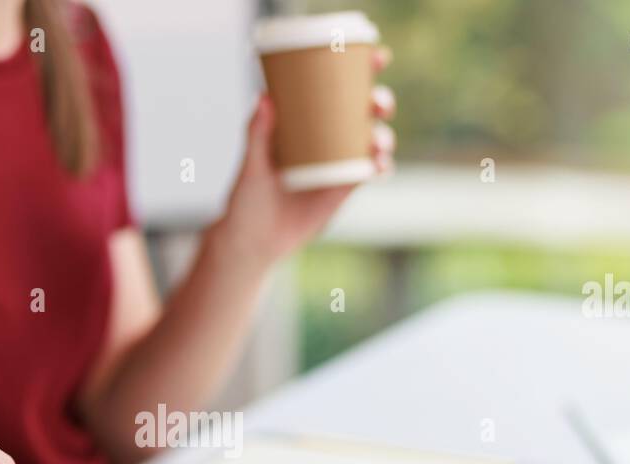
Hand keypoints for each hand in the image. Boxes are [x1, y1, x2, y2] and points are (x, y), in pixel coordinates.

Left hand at [215, 46, 395, 268]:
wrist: (253, 242)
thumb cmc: (246, 200)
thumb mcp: (252, 165)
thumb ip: (258, 134)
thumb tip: (264, 98)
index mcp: (303, 120)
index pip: (334, 87)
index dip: (360, 69)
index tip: (376, 56)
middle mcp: (323, 137)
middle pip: (361, 111)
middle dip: (379, 101)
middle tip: (378, 103)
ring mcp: (336, 163)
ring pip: (371, 140)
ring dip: (383, 135)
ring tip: (377, 142)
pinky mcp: (343, 189)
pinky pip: (370, 172)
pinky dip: (381, 166)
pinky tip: (380, 165)